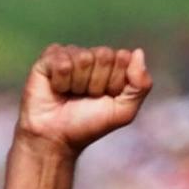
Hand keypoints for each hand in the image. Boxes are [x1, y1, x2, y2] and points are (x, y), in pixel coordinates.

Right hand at [16, 44, 152, 154]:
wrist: (57, 137)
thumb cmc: (90, 124)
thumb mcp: (124, 111)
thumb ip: (140, 85)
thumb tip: (137, 52)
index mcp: (114, 66)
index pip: (124, 58)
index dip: (116, 82)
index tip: (107, 97)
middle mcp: (92, 56)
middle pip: (104, 55)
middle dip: (98, 83)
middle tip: (88, 97)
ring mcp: (70, 55)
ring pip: (83, 58)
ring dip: (79, 84)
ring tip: (72, 95)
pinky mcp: (48, 58)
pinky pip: (61, 62)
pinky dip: (61, 82)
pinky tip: (57, 89)